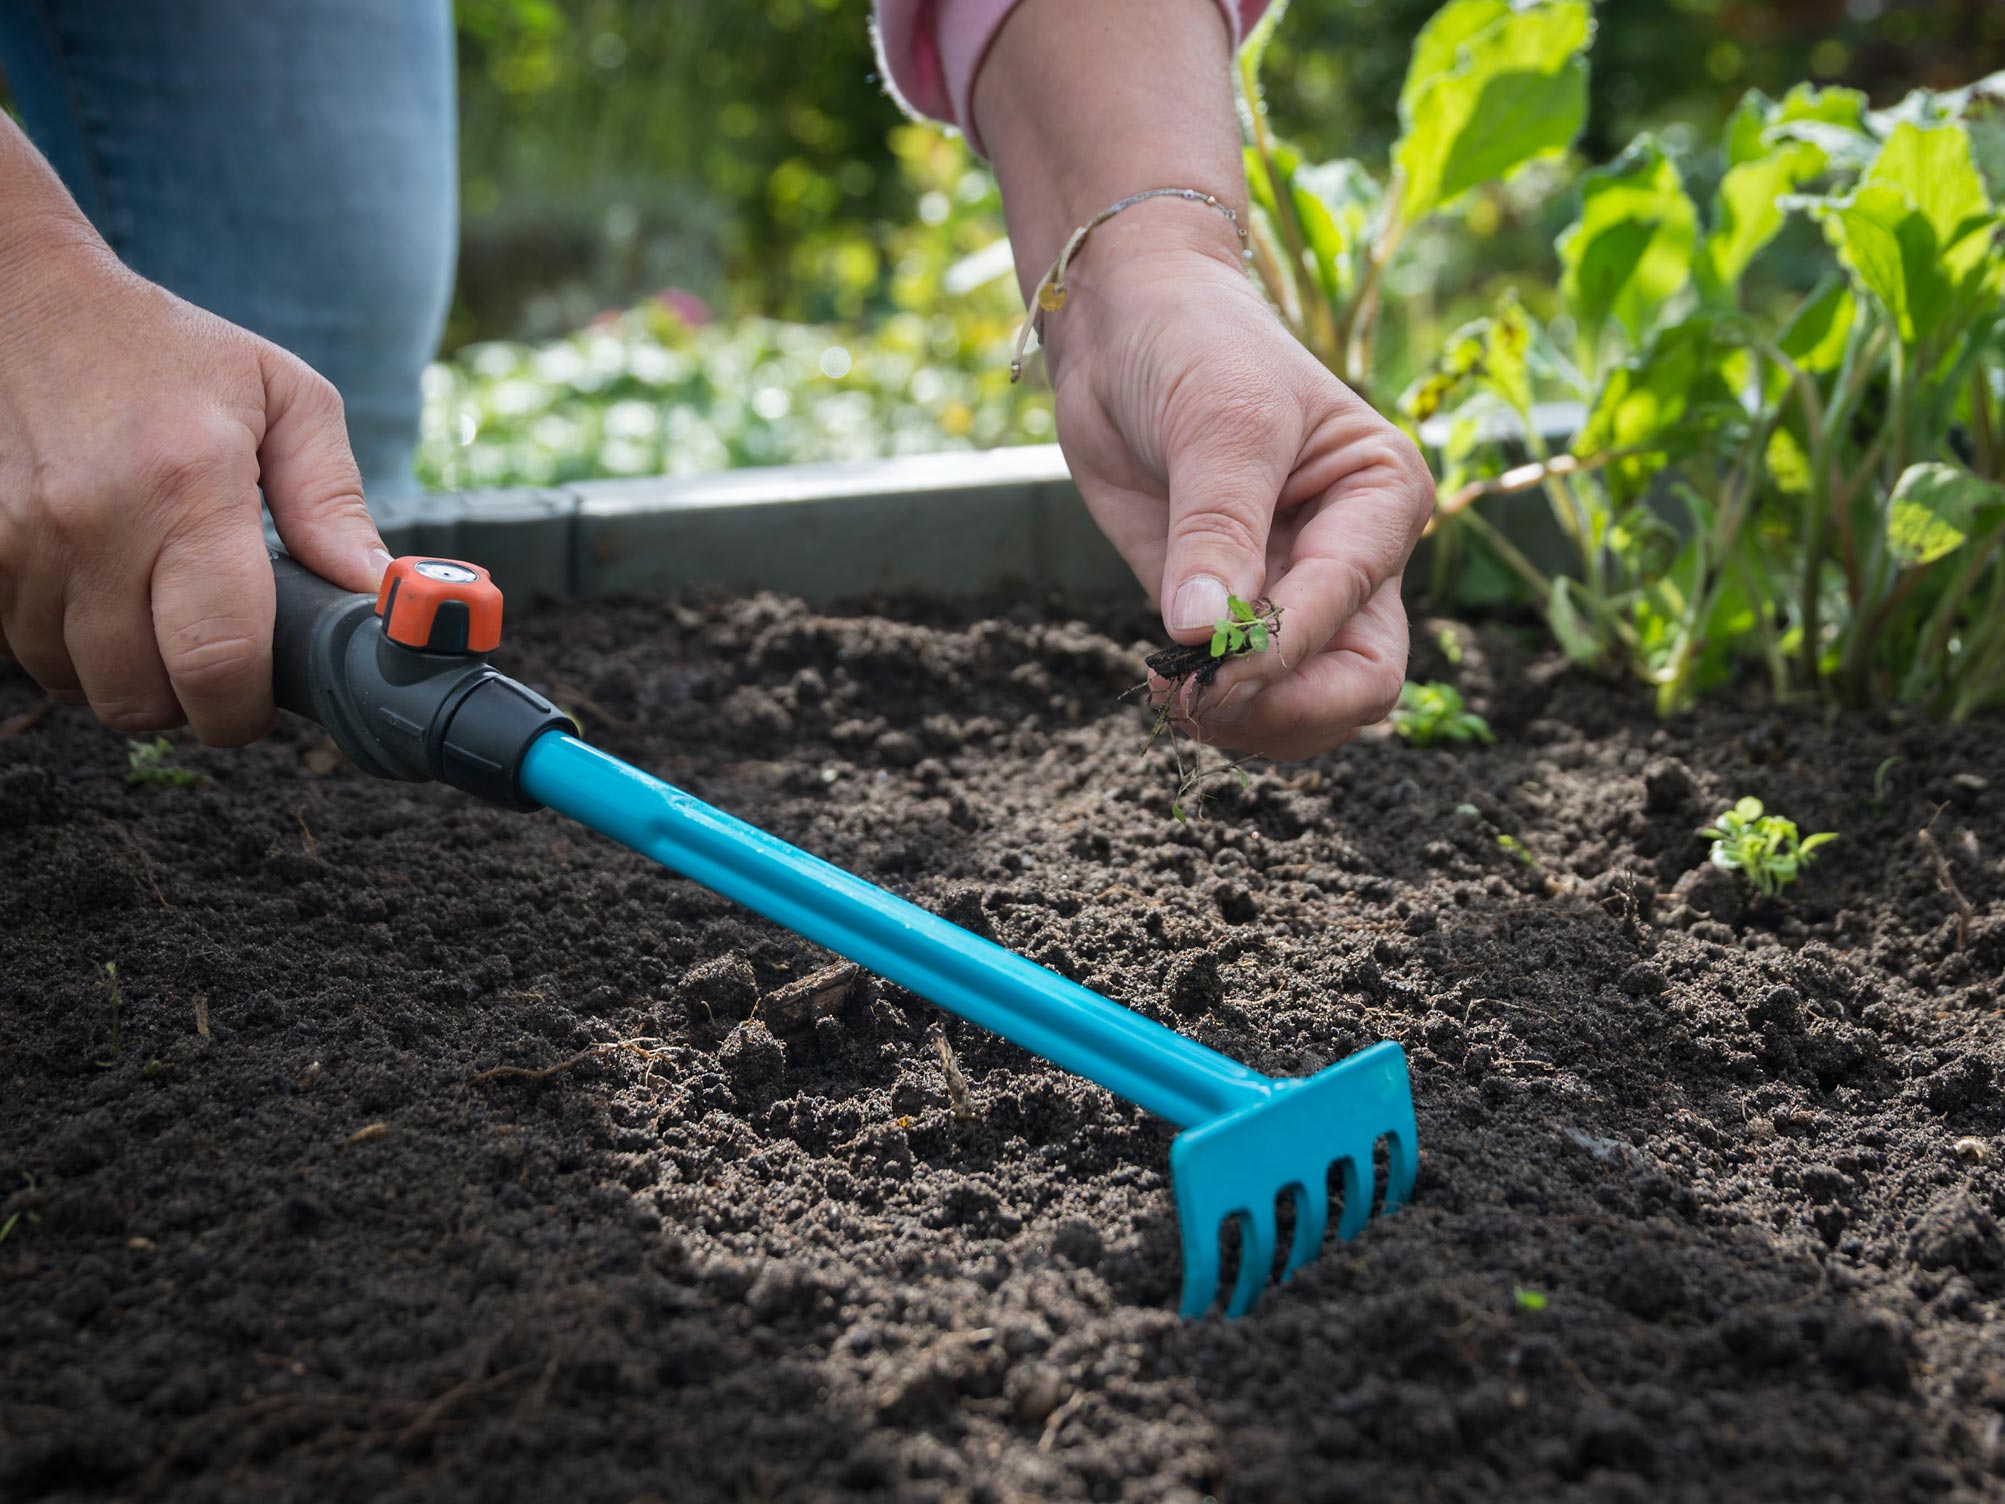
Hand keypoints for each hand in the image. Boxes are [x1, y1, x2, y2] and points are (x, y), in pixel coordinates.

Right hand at [0, 224, 388, 744]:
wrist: (28, 300)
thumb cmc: (168, 349)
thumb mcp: (284, 398)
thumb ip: (333, 502)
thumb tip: (373, 591)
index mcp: (188, 487)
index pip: (217, 657)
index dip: (244, 709)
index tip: (261, 703)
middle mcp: (94, 522)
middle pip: (141, 694)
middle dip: (190, 705)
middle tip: (218, 666)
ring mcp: (22, 541)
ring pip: (78, 683)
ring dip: (128, 678)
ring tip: (161, 622)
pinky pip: (26, 651)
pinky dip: (70, 650)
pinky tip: (105, 601)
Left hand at [1041, 208, 1434, 759]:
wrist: (1126, 323)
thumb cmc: (1195, 347)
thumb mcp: (1218, 424)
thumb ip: (1217, 530)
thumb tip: (1206, 636)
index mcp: (1381, 502)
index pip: (1356, 615)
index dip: (1284, 656)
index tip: (1209, 667)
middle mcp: (1353, 558)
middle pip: (1358, 686)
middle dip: (1284, 712)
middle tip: (1201, 701)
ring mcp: (1294, 592)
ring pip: (1309, 708)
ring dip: (1248, 725)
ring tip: (1175, 695)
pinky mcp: (1230, 611)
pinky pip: (1244, 692)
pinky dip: (1210, 708)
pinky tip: (1164, 682)